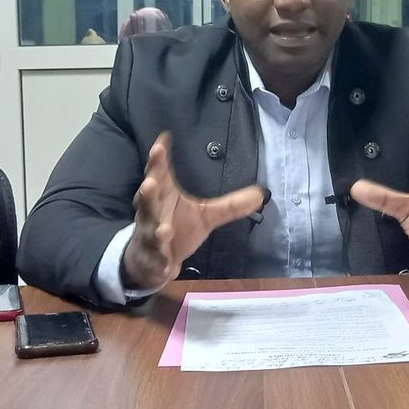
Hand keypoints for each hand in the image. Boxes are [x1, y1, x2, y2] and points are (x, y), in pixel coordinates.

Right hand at [120, 133, 265, 290]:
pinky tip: (168, 267)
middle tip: (151, 182)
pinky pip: (155, 260)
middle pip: (148, 198)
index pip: (159, 172)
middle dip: (149, 190)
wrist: (151, 261)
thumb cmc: (176, 228)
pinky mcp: (151, 258)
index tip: (162, 141)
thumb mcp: (206, 215)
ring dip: (156, 230)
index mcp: (163, 195)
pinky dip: (160, 263)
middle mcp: (152, 212)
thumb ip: (230, 204)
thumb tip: (261, 194)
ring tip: (164, 230)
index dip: (159, 158)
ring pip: (150, 231)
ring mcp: (149, 235)